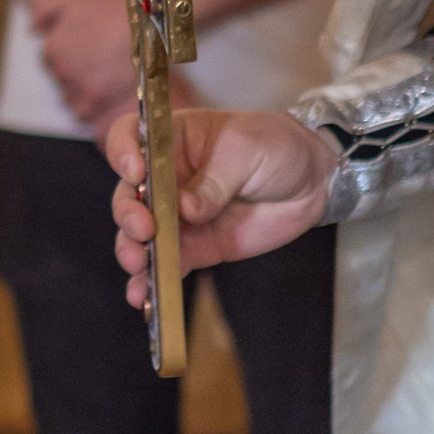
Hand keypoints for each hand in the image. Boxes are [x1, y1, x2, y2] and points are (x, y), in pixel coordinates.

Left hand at [34, 0, 137, 127]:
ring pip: (75, 98)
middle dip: (82, 75)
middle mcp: (59, 71)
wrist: (152, 34)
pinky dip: (97, 109)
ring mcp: (74, 90)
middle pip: (65, 80)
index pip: (55, 61)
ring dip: (89, 92)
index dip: (77, 57)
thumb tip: (31, 31)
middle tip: (106, 66)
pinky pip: (86, 114)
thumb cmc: (117, 14)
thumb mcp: (76, 1)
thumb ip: (47, 12)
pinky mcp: (91, 107)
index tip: (95, 53)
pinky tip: (112, 94)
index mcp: (52, 48)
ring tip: (112, 80)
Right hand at [105, 99, 335, 301]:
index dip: (123, 153)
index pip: (130, 137)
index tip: (135, 172)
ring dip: (132, 250)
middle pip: (128, 194)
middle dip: (128, 214)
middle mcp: (166, 177)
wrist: (311, 182)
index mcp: (174, 140)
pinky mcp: (194, 246)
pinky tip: (145, 296)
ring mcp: (177, 215)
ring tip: (138, 265)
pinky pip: (166, 263)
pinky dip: (152, 280)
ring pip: (139, 235)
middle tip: (144, 228)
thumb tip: (187, 211)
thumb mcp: (247, 151)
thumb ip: (215, 181)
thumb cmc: (276, 147)